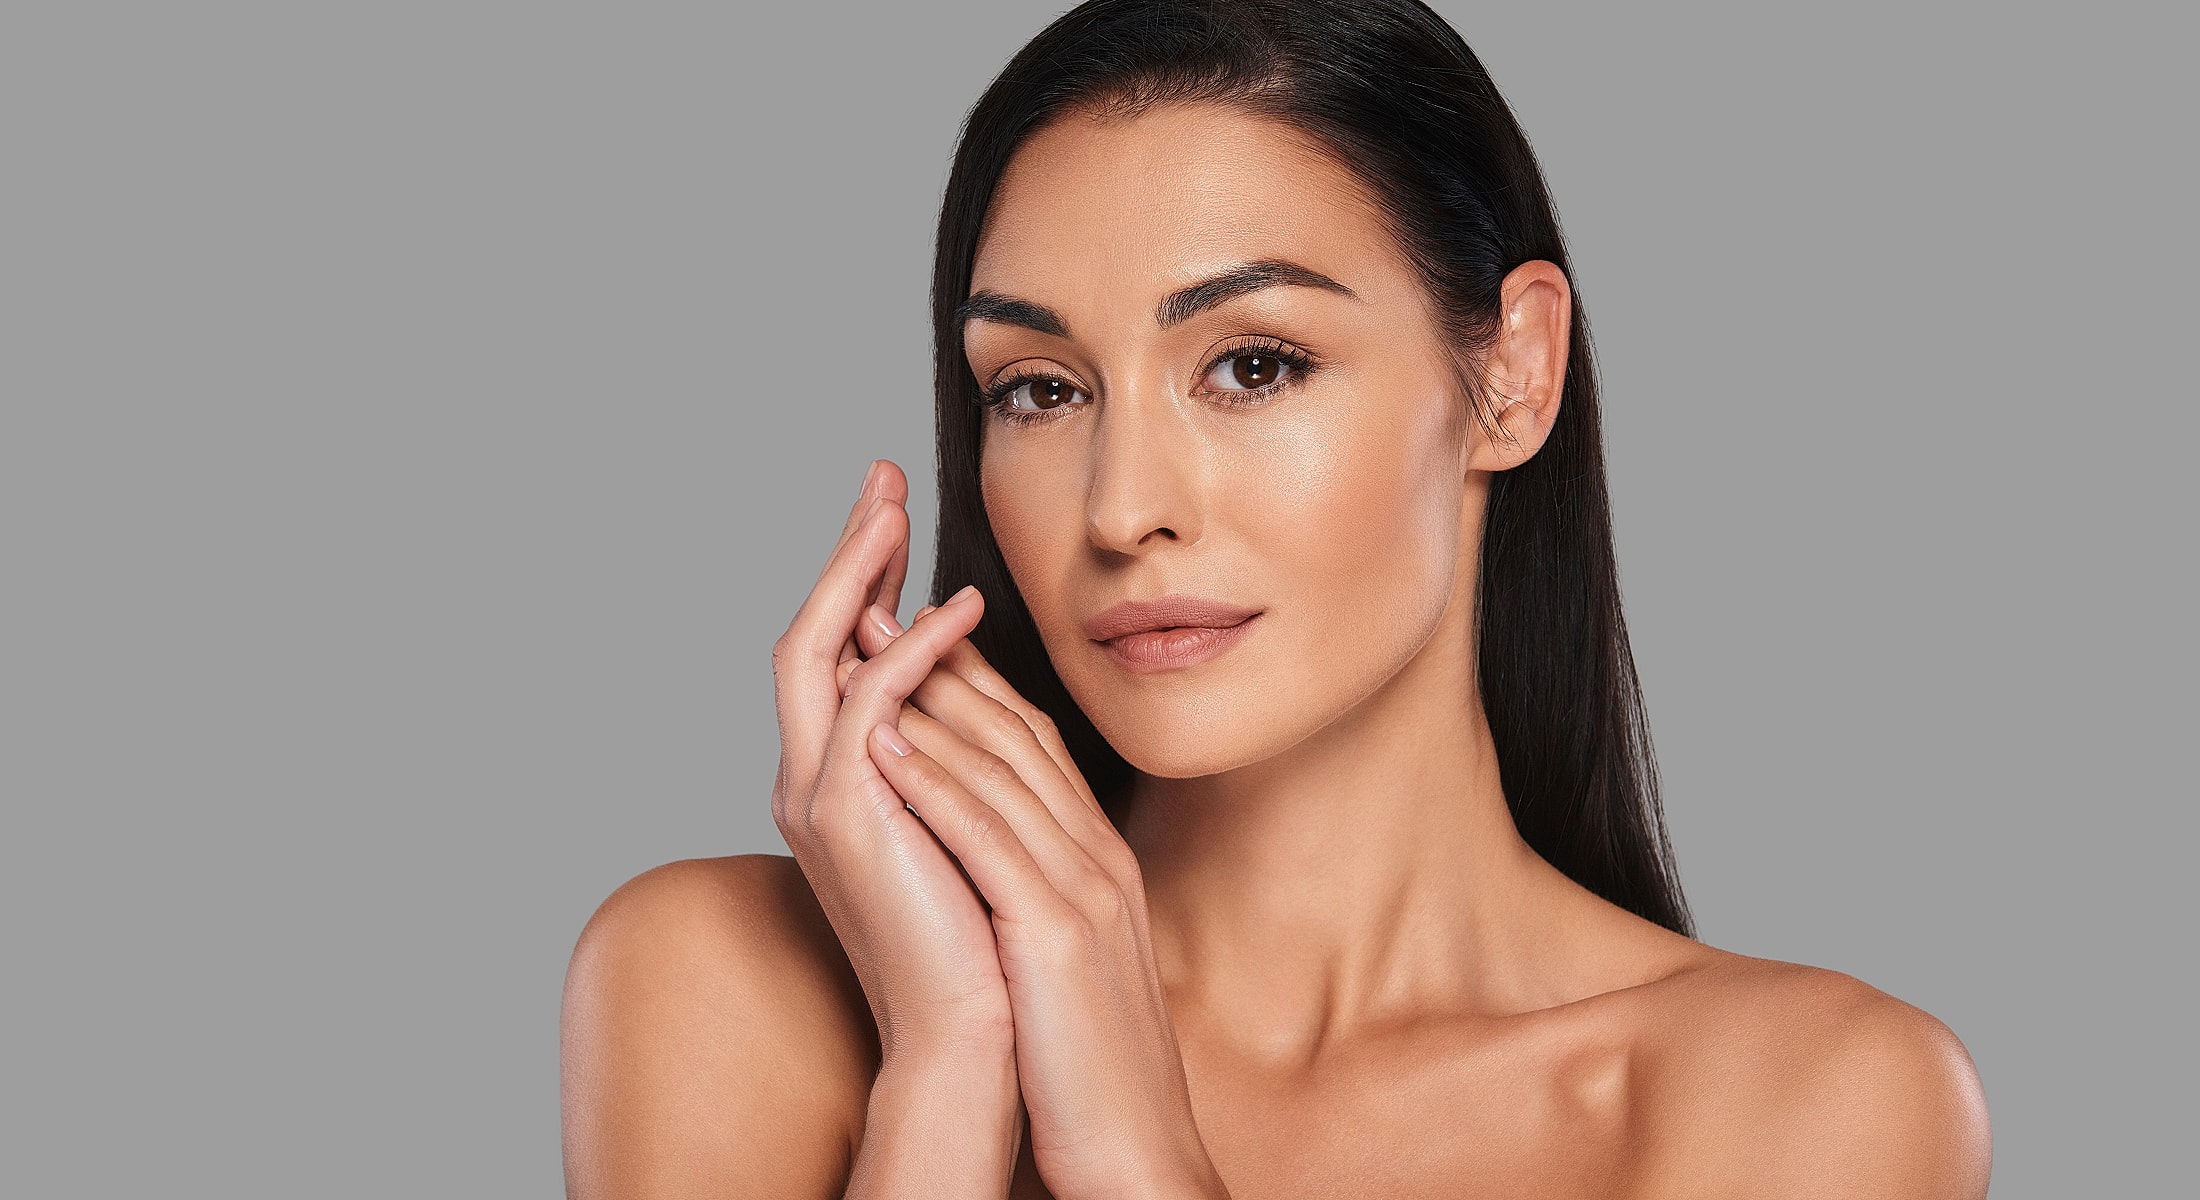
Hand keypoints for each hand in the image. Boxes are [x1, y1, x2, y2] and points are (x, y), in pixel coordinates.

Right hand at [770, 462, 1021, 1193]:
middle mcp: (811, 779)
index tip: (898, 515)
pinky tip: (959, 612)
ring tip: (897, 507)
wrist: (976, 1027)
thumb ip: (953, 748)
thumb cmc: (985, 930)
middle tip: (882, 477)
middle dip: (845, 551)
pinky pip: (867, 706)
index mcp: (841, 779)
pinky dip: (908, 650)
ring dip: (855, 572)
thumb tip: (972, 678)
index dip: (863, 578)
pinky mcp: (845, 815)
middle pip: (808, 634)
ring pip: (812, 651)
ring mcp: (817, 796)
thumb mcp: (967, 813)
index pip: (838, 652)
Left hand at [851, 606, 1230, 1199]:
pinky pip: (990, 840)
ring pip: (1001, 768)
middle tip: (877, 598)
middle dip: (942, 658)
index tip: (913, 630)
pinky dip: (937, 783)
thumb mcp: (1071, 963)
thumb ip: (1041, 900)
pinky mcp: (1057, 934)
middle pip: (1015, 733)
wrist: (1138, 1157)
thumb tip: (991, 869)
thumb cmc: (1090, 1072)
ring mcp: (1083, 891)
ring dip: (927, 695)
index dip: (969, 679)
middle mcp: (1098, 859)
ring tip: (867, 641)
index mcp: (1099, 863)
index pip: (1031, 747)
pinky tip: (886, 743)